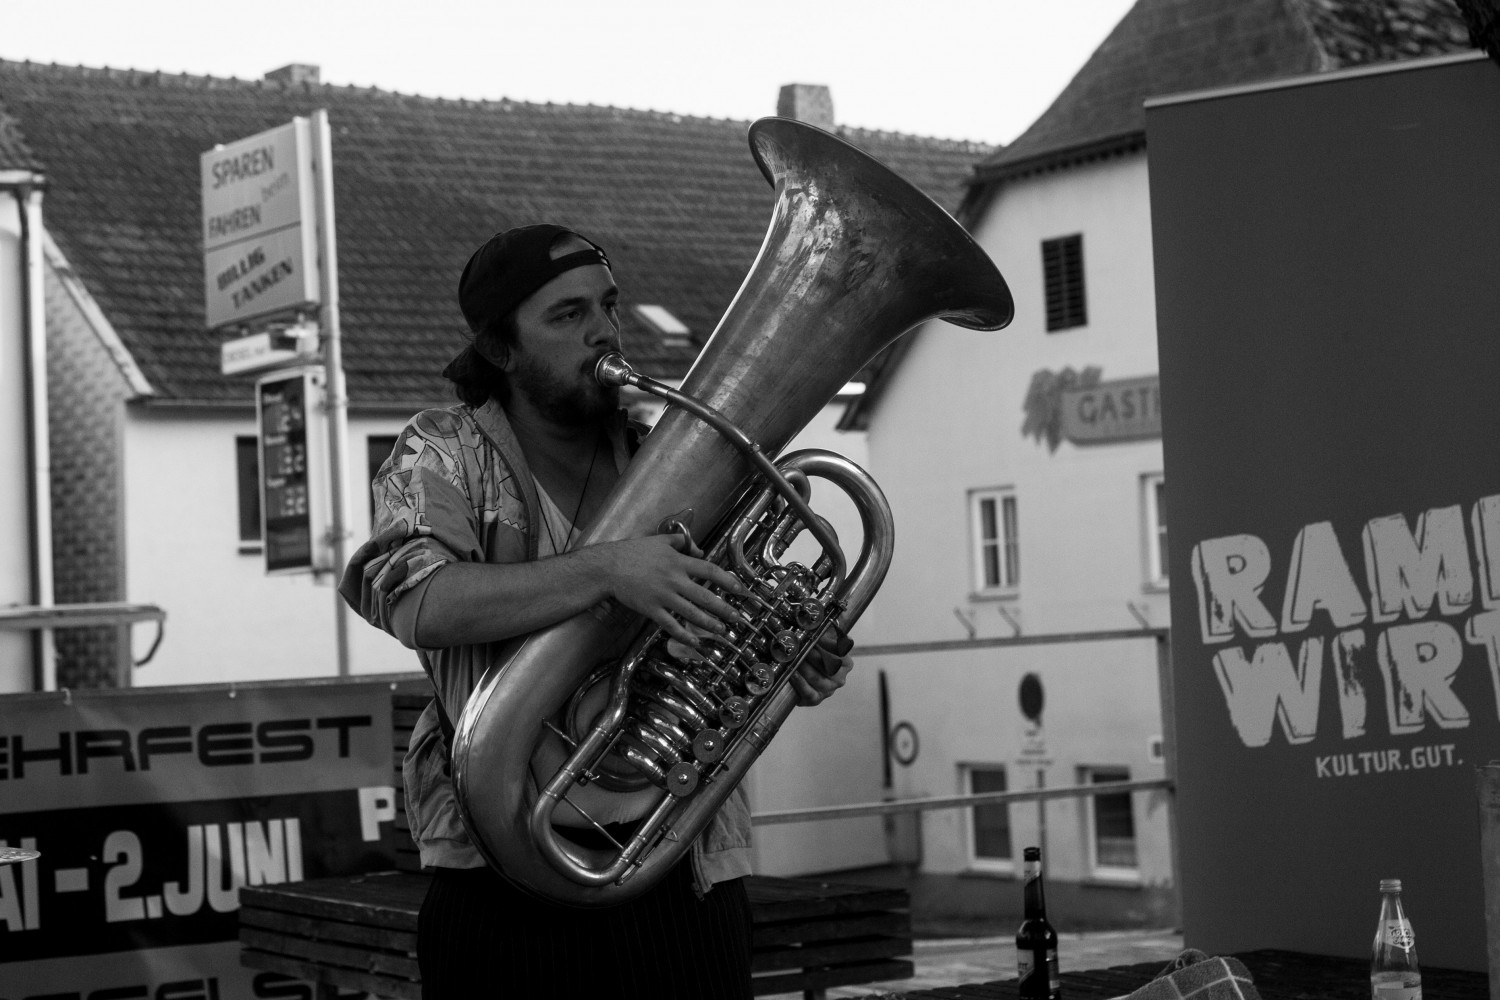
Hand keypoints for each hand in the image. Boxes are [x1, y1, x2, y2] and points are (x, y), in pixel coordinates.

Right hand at [602, 532, 745, 647]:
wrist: (609, 567)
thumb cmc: (634, 552)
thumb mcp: (661, 540)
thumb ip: (682, 542)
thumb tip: (699, 551)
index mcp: (678, 562)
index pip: (709, 571)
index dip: (728, 580)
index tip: (741, 589)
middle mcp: (674, 580)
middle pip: (705, 596)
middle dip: (724, 609)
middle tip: (737, 618)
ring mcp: (663, 596)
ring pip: (691, 613)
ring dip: (709, 623)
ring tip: (722, 631)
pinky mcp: (651, 609)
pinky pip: (671, 625)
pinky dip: (684, 635)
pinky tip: (695, 642)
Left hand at [791, 625, 852, 706]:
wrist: (805, 680)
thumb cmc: (816, 657)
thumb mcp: (823, 643)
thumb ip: (824, 632)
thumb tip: (818, 619)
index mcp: (846, 663)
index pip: (841, 652)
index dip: (827, 644)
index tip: (815, 636)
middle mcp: (840, 678)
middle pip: (829, 666)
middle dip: (813, 655)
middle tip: (801, 646)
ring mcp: (829, 690)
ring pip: (818, 679)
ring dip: (804, 668)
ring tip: (794, 658)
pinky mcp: (816, 699)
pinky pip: (808, 693)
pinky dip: (800, 683)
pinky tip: (792, 673)